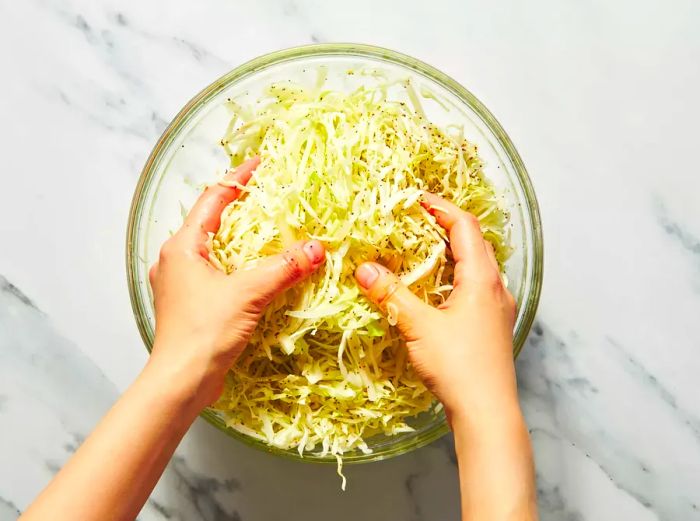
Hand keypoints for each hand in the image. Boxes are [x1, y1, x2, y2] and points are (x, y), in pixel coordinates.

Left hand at [148, 157, 325, 406]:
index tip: (261, 164)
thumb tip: (317, 247)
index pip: (212, 200)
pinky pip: (217, 272)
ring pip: (214, 249)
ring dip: (241, 238)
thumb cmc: (203, 334)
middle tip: (269, 196)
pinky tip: (257, 272)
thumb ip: (284, 268)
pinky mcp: (191, 304)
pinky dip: (238, 265)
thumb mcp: (248, 294)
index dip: (238, 179)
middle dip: (240, 207)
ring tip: (269, 230)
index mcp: (182, 247)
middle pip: (211, 222)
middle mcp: (176, 260)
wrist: (180, 382)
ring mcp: (181, 284)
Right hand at [354, 192, 516, 422]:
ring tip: (420, 248)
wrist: (487, 412)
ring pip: (476, 265)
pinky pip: (474, 286)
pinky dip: (453, 275)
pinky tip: (434, 288)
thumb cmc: (459, 367)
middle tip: (413, 221)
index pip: (466, 226)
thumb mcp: (419, 327)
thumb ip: (391, 295)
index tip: (416, 200)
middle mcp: (496, 287)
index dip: (441, 208)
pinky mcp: (492, 325)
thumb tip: (364, 269)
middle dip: (444, 226)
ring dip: (449, 252)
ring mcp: (497, 307)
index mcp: (482, 279)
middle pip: (474, 242)